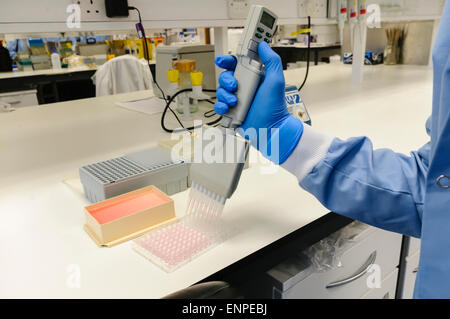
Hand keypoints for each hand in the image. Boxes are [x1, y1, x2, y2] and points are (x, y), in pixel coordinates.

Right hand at [214, 41, 303, 163]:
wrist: (271, 130)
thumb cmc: (275, 108)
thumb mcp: (276, 80)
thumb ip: (272, 60)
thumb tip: (263, 45)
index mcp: (253, 77)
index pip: (237, 64)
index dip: (228, 60)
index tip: (223, 60)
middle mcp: (244, 87)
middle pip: (226, 76)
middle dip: (226, 80)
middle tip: (235, 86)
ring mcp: (237, 99)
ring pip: (221, 91)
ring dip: (225, 95)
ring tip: (235, 101)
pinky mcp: (231, 111)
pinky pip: (219, 106)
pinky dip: (220, 106)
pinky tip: (227, 108)